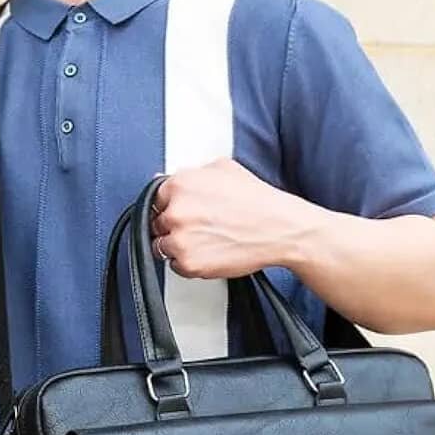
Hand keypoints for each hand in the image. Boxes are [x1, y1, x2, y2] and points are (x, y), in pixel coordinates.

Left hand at [151, 158, 302, 278]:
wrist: (279, 229)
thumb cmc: (256, 201)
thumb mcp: (223, 169)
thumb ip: (191, 174)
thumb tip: (166, 179)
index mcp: (180, 184)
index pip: (155, 199)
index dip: (168, 206)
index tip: (180, 213)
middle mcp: (177, 211)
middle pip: (155, 223)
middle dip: (172, 226)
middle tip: (199, 227)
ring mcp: (180, 239)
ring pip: (162, 246)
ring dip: (178, 246)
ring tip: (206, 240)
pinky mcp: (188, 263)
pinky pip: (174, 266)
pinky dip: (188, 263)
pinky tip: (209, 252)